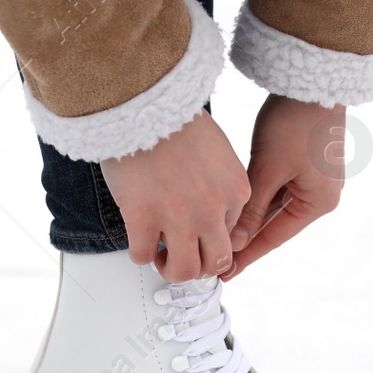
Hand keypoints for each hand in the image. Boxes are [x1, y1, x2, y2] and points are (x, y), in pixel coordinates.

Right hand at [101, 111, 250, 282]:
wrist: (144, 102)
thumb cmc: (175, 118)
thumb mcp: (217, 149)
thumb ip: (221, 183)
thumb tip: (212, 211)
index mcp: (234, 190)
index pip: (232, 232)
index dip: (210, 234)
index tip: (195, 229)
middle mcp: (211, 210)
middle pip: (216, 262)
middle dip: (200, 265)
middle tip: (182, 255)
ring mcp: (179, 218)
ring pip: (185, 270)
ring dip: (172, 270)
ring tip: (160, 257)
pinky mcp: (143, 219)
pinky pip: (143, 257)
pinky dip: (140, 255)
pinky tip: (137, 240)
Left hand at [224, 95, 346, 279]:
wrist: (313, 79)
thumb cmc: (295, 121)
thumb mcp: (268, 169)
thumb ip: (250, 210)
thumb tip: (234, 242)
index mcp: (318, 202)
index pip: (274, 238)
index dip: (247, 256)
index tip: (225, 273)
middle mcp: (321, 195)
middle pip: (274, 224)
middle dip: (246, 239)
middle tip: (216, 260)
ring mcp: (314, 179)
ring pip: (273, 206)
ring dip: (249, 219)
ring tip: (221, 237)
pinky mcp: (305, 163)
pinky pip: (277, 188)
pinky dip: (256, 198)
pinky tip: (234, 208)